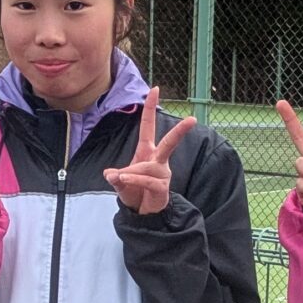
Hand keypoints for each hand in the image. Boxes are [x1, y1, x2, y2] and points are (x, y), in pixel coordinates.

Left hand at [103, 87, 193, 216]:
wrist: (142, 213)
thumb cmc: (134, 191)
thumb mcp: (120, 182)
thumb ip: (115, 177)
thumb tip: (110, 174)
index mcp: (147, 151)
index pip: (148, 126)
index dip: (150, 108)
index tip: (154, 89)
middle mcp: (158, 160)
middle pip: (170, 143)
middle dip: (180, 131)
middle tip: (193, 120)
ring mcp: (162, 174)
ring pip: (147, 167)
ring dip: (131, 172)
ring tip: (120, 177)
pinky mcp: (162, 188)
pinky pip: (147, 180)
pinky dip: (133, 180)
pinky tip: (123, 180)